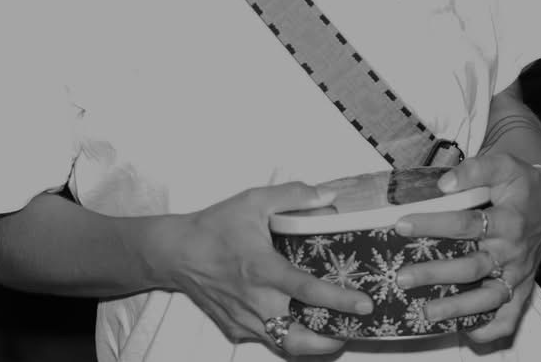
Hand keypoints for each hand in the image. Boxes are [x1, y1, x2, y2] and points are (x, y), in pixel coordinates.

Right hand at [163, 182, 372, 356]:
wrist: (175, 253)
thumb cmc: (215, 226)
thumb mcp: (253, 200)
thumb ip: (293, 195)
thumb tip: (328, 195)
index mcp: (262, 269)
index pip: (308, 291)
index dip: (340, 301)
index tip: (365, 304)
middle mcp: (255, 301)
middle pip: (299, 338)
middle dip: (331, 341)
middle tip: (354, 328)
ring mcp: (244, 320)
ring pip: (285, 346)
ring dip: (312, 343)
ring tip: (335, 331)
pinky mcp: (235, 329)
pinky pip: (267, 339)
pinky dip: (287, 336)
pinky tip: (300, 321)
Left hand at [390, 154, 540, 342]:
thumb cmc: (521, 185)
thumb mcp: (504, 166)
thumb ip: (476, 170)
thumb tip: (444, 183)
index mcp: (508, 220)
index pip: (467, 224)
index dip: (434, 224)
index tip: (402, 224)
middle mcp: (513, 252)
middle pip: (472, 267)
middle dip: (435, 274)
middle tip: (402, 277)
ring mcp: (517, 275)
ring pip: (488, 299)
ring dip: (457, 308)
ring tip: (425, 312)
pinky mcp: (521, 289)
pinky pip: (510, 318)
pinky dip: (490, 330)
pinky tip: (467, 333)